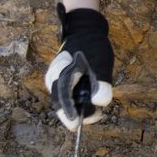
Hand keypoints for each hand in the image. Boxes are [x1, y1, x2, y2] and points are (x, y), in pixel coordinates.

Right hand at [43, 4, 114, 130]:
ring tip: (96, 112)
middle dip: (75, 114)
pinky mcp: (61, 80)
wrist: (86, 31)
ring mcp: (55, 79)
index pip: (63, 97)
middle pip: (61, 102)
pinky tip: (90, 102)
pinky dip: (77, 101)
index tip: (76, 125)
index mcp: (61, 72)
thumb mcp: (102, 64)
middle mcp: (54, 78)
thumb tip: (99, 103)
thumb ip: (101, 83)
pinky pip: (67, 94)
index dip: (69, 112)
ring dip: (77, 108)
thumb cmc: (93, 47)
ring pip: (63, 100)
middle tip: (93, 118)